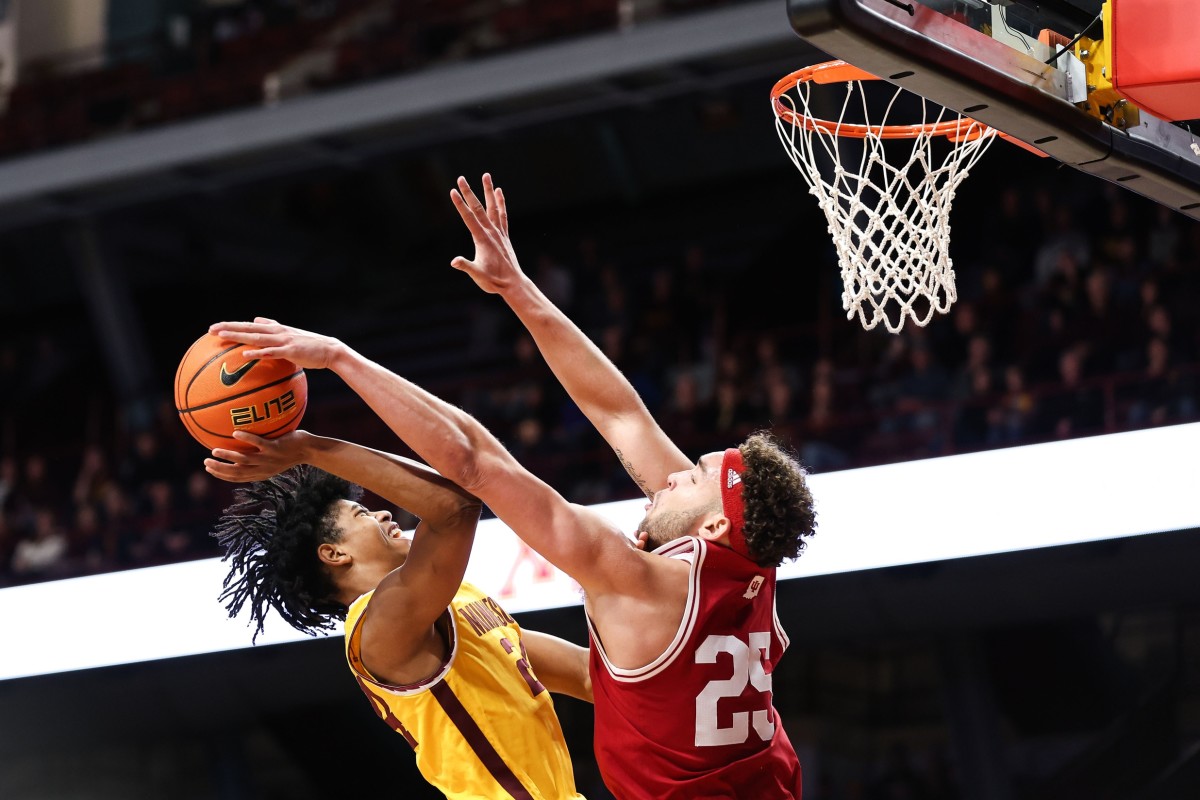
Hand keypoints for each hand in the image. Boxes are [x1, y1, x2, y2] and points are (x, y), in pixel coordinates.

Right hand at [204, 430, 308, 482]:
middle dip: (220, 468)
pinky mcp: (276, 448)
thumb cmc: (289, 451)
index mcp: (261, 473)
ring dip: (228, 455)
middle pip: (236, 472)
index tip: (209, 468)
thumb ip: (257, 456)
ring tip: (215, 449)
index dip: (222, 475)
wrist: (309, 450)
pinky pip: (258, 443)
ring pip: (244, 460)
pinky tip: (236, 432)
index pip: (237, 478)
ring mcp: (269, 459)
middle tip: (206, 461)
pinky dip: (246, 438)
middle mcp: (263, 469)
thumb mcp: (272, 458)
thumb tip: (240, 447)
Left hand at [208, 317, 344, 369]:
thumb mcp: (289, 334)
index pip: (248, 326)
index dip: (231, 325)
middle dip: (229, 328)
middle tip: (210, 329)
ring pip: (256, 338)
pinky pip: (270, 352)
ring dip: (238, 336)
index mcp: (275, 329)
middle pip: (248, 329)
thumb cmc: (309, 346)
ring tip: (222, 337)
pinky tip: (245, 354)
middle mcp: (276, 332)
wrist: (329, 350)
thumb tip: (257, 320)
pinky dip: (257, 352)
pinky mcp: (290, 350)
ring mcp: (283, 340)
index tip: (215, 327)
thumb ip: (272, 327)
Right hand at [449, 173, 524, 294]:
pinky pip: (502, 215)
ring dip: (488, 191)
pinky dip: (500, 203)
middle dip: (469, 192)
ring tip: (486, 175)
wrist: (513, 283)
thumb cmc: (493, 281)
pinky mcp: (504, 235)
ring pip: (492, 207)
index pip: (468, 217)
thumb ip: (467, 267)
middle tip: (461, 177)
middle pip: (478, 208)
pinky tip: (499, 192)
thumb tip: (454, 261)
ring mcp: (499, 232)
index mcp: (482, 239)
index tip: (453, 191)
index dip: (460, 204)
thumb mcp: (477, 275)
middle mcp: (491, 232)